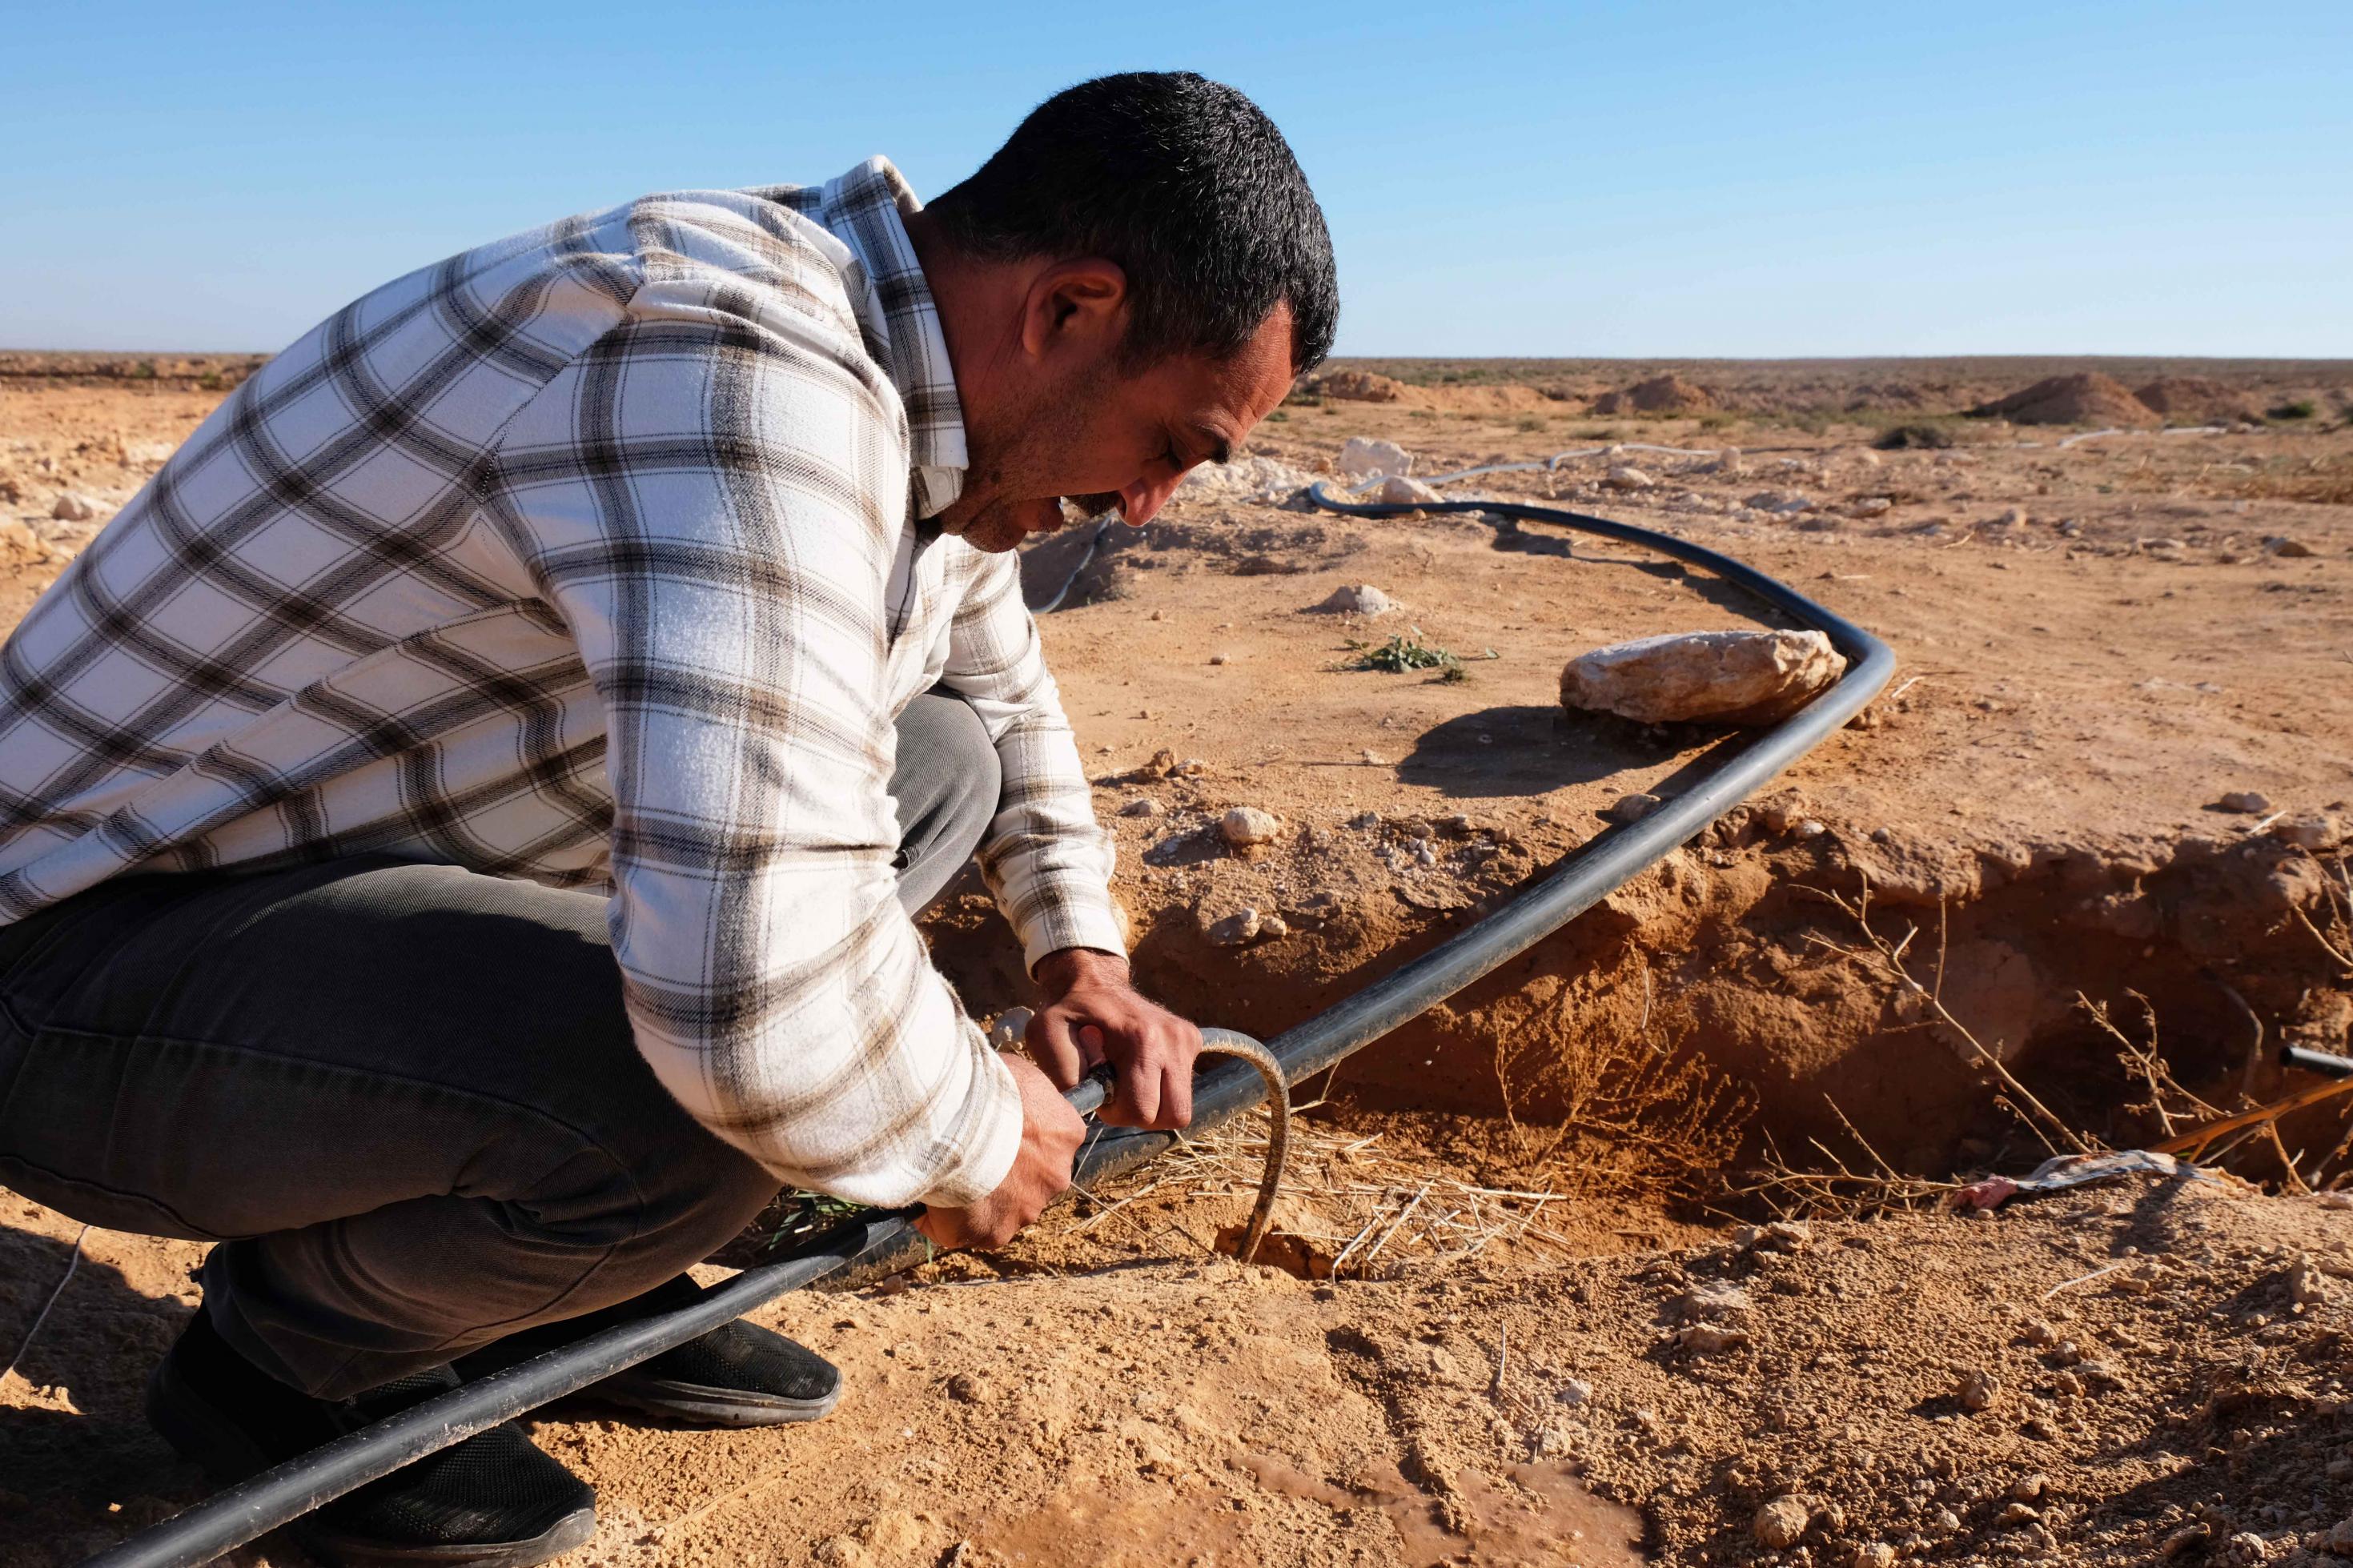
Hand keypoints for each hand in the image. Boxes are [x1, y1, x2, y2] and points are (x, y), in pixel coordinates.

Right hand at [914, 1052, 1082, 1249]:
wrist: (957, 1119)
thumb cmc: (985, 1086)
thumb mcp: (1016, 1071)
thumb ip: (1022, 1092)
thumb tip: (1007, 1095)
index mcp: (1066, 1133)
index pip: (1048, 1140)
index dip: (1018, 1136)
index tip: (992, 1128)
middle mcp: (1055, 1176)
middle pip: (1028, 1179)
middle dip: (1002, 1171)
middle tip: (964, 1152)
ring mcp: (1026, 1209)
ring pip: (1001, 1207)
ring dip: (976, 1196)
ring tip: (942, 1173)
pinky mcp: (993, 1233)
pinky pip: (967, 1230)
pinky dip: (946, 1218)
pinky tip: (930, 1194)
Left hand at [1026, 947, 1201, 1130]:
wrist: (1093, 981)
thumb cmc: (1067, 1013)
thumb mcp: (1046, 1036)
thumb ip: (1062, 1072)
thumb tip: (1090, 1100)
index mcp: (1141, 1039)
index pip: (1142, 1110)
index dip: (1117, 1112)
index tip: (1101, 1090)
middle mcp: (1172, 1039)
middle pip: (1173, 1115)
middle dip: (1140, 1114)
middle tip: (1116, 1093)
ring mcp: (1185, 1039)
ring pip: (1181, 1107)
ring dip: (1153, 1106)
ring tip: (1128, 1085)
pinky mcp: (1191, 1039)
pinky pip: (1184, 1088)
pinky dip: (1161, 1089)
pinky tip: (1139, 1070)